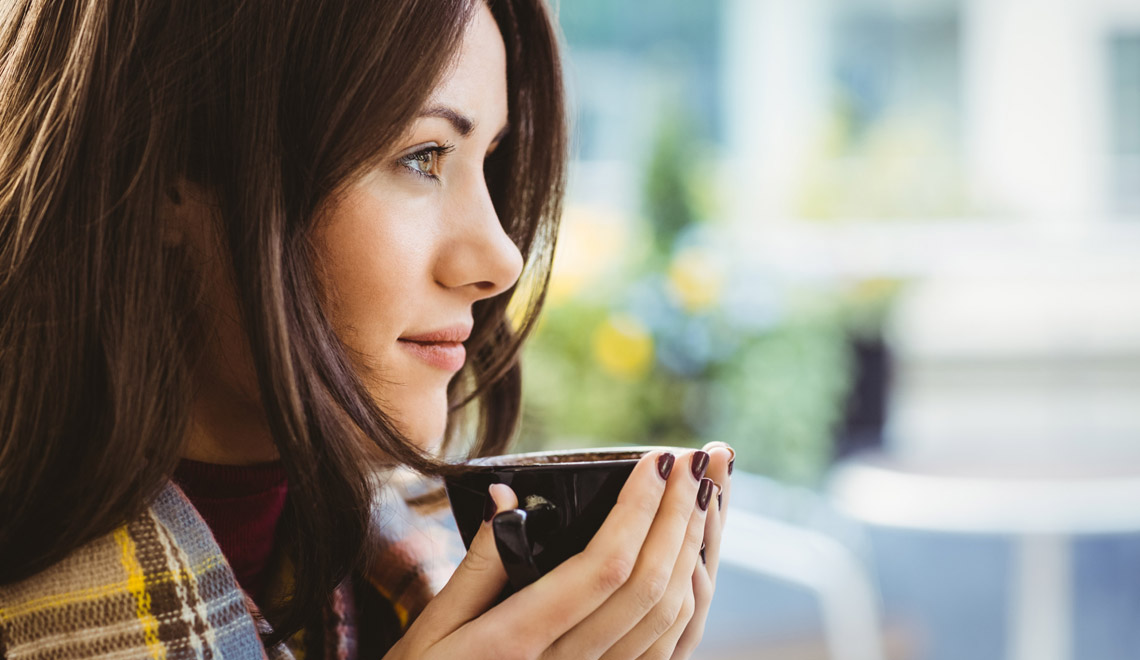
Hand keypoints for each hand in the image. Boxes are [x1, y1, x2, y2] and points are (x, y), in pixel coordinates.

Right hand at [384, 443, 733, 659]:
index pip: (604, 567)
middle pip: (649, 586)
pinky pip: (668, 648)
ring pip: (670, 618)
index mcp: (519, 643)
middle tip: (694, 462)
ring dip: (694, 550)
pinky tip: (692, 557)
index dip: (640, 509)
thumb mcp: (431, 631)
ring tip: (703, 496)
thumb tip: (505, 496)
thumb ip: (476, 566)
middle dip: (680, 516)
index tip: (655, 461)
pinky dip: (691, 597)